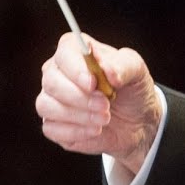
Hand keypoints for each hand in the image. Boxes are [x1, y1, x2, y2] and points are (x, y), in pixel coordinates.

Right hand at [36, 32, 162, 174]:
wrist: (136, 122)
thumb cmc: (131, 89)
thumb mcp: (137, 71)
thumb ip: (124, 66)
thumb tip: (107, 70)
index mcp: (75, 52)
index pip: (65, 53)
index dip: (76, 69)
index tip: (93, 83)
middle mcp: (57, 73)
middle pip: (51, 81)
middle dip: (79, 97)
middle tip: (105, 105)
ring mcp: (51, 99)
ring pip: (47, 105)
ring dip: (78, 115)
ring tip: (105, 118)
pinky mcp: (52, 124)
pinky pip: (50, 128)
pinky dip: (75, 131)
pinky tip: (95, 130)